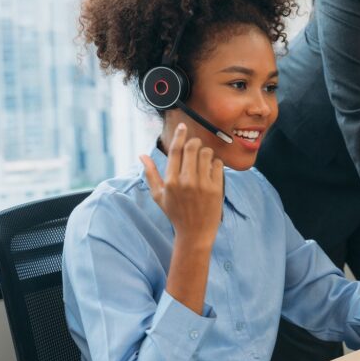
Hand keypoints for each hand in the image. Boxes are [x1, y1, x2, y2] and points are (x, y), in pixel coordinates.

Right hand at [141, 123, 224, 246]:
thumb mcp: (159, 196)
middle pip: (193, 147)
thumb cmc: (175, 213)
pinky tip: (211, 170)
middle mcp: (186, 181)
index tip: (183, 126)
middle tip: (195, 147)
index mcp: (170, 181)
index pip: (175, 150)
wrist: (195, 233)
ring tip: (203, 161)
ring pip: (207, 153)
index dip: (180, 135)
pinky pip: (218, 164)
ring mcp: (202, 185)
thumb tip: (141, 155)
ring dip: (205, 153)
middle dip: (194, 143)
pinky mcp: (216, 188)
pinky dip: (216, 163)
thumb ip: (151, 174)